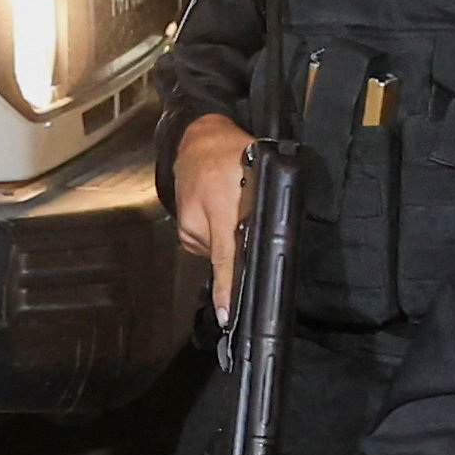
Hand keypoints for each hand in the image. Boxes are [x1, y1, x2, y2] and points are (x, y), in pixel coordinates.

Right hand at [170, 112, 256, 308]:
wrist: (197, 139)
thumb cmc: (232, 152)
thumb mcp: (259, 173)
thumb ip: (263, 208)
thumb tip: (270, 241)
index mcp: (220, 207)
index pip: (224, 257)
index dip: (226, 289)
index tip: (225, 315)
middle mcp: (198, 221)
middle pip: (225, 258)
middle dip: (242, 251)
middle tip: (249, 223)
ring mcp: (188, 227)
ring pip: (218, 252)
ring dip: (230, 241)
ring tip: (233, 210)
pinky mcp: (184, 231)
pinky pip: (208, 245)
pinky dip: (218, 236)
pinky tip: (221, 213)